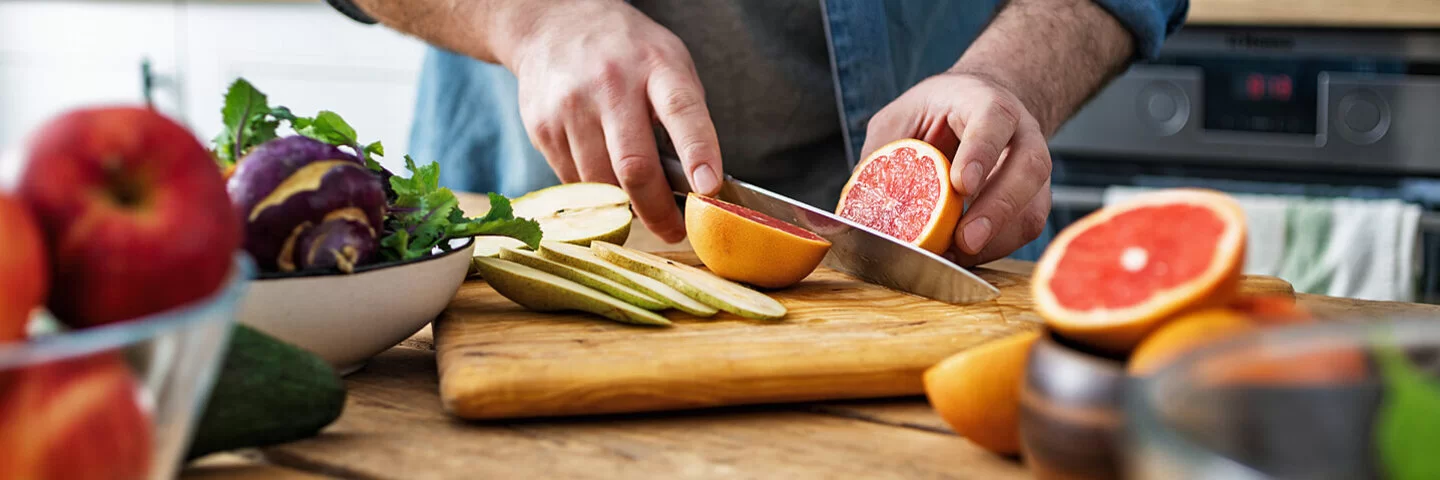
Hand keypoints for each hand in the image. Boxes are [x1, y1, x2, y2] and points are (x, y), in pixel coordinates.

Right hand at [501, 0, 722, 242]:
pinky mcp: (543, 128)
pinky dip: (596, 193)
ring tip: (640, 204)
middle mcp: (611, 84)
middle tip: (674, 231)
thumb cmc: (627, 52)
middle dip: (657, 210)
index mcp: (656, 66)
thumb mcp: (668, 64)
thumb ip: (685, 116)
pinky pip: (575, 182)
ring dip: (625, 205)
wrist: (553, 24)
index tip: (709, 189)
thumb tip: (699, 184)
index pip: (681, 111)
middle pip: (633, 165)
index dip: (697, 153)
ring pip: (602, 184)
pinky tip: (605, 180)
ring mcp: (571, 107)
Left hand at [862, 72, 1051, 265]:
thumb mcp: (901, 117)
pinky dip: (996, 248)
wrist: (980, 106)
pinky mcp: (1033, 198)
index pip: (992, 121)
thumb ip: (883, 152)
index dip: (980, 153)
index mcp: (986, 102)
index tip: (961, 184)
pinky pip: (1025, 228)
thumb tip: (859, 206)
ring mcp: (1034, 167)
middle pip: (1028, 168)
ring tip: (958, 256)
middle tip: (964, 239)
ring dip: (997, 239)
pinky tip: (965, 256)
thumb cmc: (938, 112)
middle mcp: (1021, 132)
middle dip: (997, 209)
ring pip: (1033, 206)